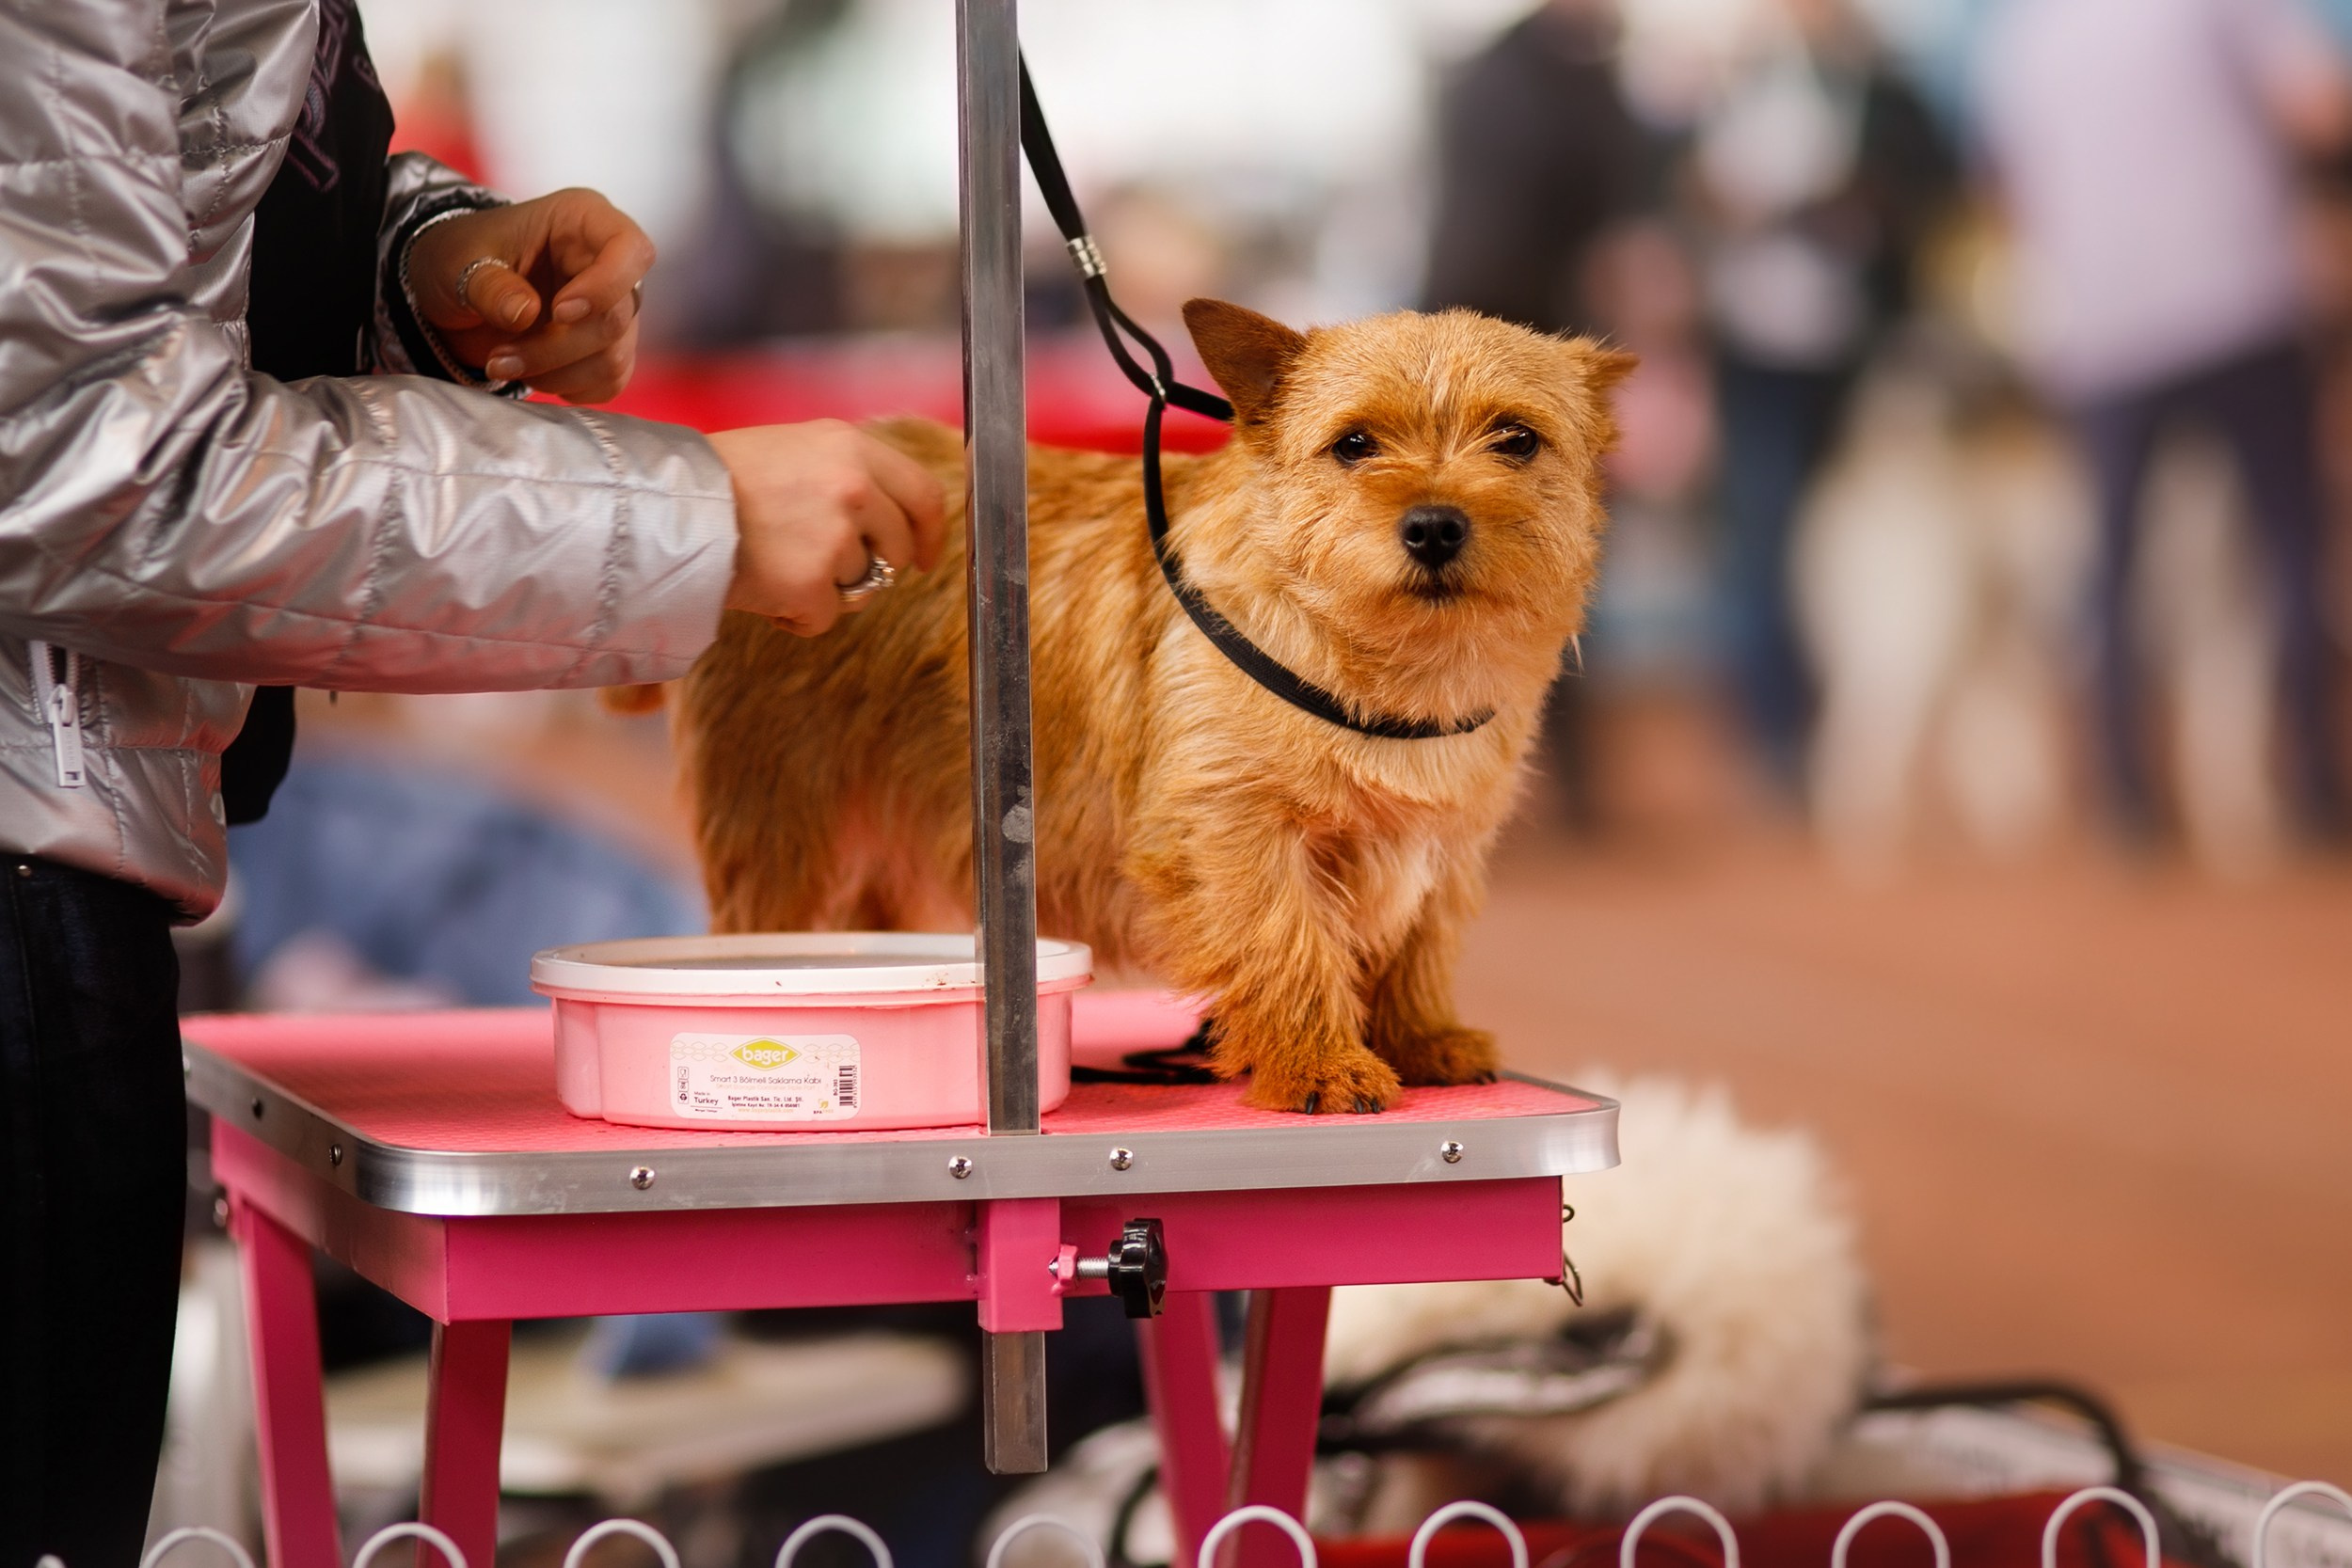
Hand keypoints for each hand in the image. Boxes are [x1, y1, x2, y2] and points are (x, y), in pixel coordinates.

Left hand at [405, 189, 653, 402]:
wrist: (454, 290)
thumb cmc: (459, 257)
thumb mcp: (455, 260)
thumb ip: (488, 285)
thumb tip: (525, 313)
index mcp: (582, 220)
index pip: (629, 249)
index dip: (605, 286)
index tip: (559, 311)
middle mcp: (607, 263)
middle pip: (615, 318)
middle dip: (556, 348)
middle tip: (498, 358)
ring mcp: (613, 308)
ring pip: (612, 357)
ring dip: (553, 373)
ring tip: (502, 363)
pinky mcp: (609, 348)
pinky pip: (608, 381)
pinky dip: (566, 387)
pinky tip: (532, 372)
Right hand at [708, 421, 947, 635]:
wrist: (667, 507)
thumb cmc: (720, 479)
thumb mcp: (793, 450)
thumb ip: (845, 474)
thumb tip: (889, 518)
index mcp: (851, 447)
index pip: (923, 494)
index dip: (931, 533)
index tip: (927, 557)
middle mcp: (853, 487)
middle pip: (897, 549)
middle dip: (872, 568)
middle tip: (828, 570)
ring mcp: (835, 537)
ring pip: (861, 586)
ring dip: (826, 589)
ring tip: (776, 565)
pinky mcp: (812, 584)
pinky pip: (824, 617)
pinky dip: (796, 616)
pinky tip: (763, 590)